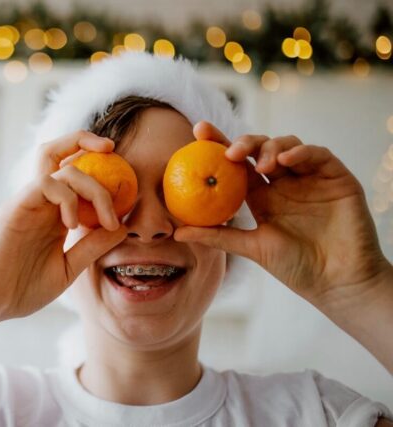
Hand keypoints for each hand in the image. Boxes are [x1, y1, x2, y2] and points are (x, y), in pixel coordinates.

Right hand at [0, 131, 127, 324]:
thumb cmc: (21, 290)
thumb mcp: (67, 268)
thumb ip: (92, 247)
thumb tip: (122, 227)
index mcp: (52, 212)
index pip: (71, 171)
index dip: (96, 162)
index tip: (124, 176)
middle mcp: (39, 201)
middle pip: (58, 151)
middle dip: (86, 141)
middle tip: (113, 150)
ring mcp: (26, 202)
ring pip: (58, 165)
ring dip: (91, 185)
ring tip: (104, 219)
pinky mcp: (15, 208)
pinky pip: (44, 184)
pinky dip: (67, 198)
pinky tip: (72, 226)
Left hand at [174, 121, 391, 308]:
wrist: (338, 283)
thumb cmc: (296, 268)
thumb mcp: (251, 248)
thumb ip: (217, 236)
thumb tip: (177, 232)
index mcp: (261, 196)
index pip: (237, 164)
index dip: (218, 143)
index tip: (198, 131)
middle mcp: (283, 183)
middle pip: (260, 149)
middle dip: (243, 142)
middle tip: (232, 152)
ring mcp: (309, 178)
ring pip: (286, 145)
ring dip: (271, 148)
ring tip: (263, 166)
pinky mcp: (335, 177)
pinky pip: (317, 154)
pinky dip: (301, 152)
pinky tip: (286, 161)